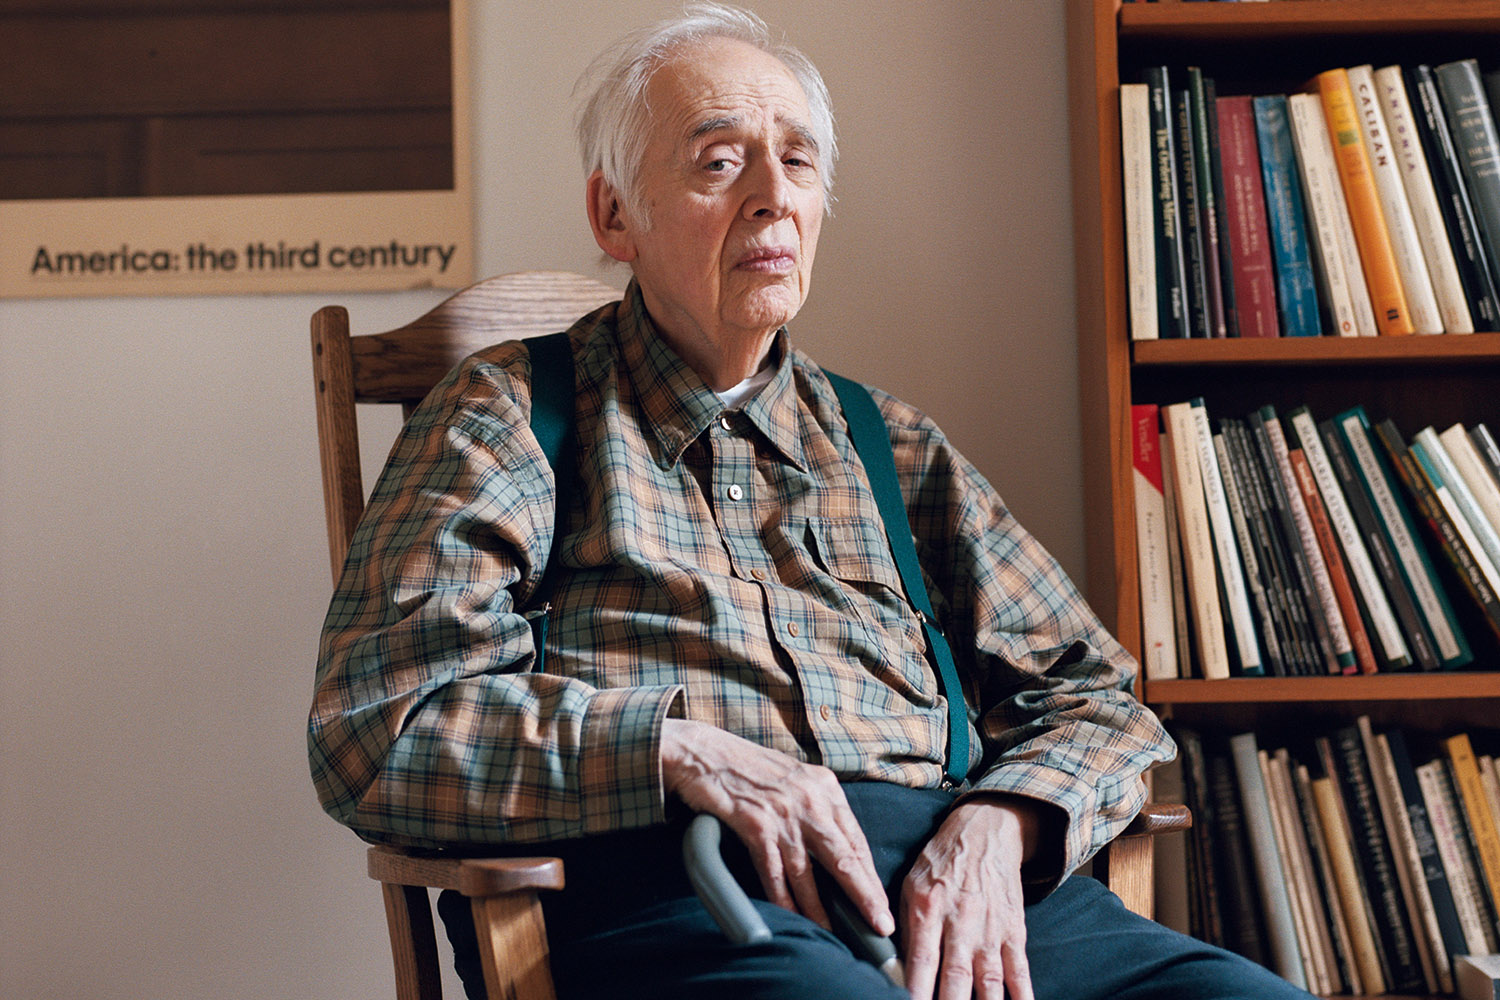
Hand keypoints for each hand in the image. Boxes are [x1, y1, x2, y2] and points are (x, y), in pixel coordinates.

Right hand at [660, 718, 893, 935]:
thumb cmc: (748, 766)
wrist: (706, 752)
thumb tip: (834, 843)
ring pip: (808, 872)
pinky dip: (782, 899)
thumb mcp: (795, 778)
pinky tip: (791, 916)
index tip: (878, 899)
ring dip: (820, 908)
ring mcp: (783, 814)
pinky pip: (774, 872)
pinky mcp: (756, 826)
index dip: (869, 874)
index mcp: (825, 786)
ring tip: (831, 931)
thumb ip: (816, 805)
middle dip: (864, 895)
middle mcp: (810, 800)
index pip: (855, 838)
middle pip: (844, 857)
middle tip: (879, 923)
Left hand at [901, 797, 1040, 999]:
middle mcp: (960, 922)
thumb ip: (904, 926)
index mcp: (928, 910)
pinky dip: (1022, 995)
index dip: (916, 990)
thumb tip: (895, 965)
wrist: (984, 832)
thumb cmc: (941, 861)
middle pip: (955, 976)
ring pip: (988, 979)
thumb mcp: (910, 884)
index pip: (920, 960)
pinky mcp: (1013, 931)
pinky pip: (1019, 970)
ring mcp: (989, 929)